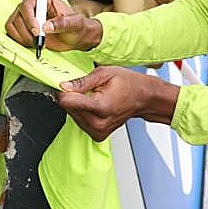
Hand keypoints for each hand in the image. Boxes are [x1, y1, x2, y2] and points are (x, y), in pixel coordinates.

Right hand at [5, 0, 101, 51]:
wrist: (75, 38)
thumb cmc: (76, 27)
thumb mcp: (75, 24)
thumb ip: (62, 23)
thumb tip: (47, 26)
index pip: (29, 0)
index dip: (30, 16)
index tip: (37, 31)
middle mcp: (33, 4)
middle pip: (19, 13)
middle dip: (27, 30)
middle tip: (39, 41)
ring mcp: (25, 15)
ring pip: (13, 23)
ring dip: (23, 37)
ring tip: (38, 43)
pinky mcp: (21, 26)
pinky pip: (11, 31)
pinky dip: (19, 40)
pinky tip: (32, 44)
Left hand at [56, 67, 178, 141]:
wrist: (144, 98)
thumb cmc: (129, 84)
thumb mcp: (104, 73)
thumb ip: (82, 81)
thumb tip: (63, 86)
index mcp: (100, 107)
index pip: (67, 102)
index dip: (64, 90)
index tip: (68, 83)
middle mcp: (98, 123)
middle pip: (68, 108)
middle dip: (73, 96)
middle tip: (88, 88)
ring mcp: (98, 131)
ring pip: (72, 115)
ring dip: (78, 105)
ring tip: (95, 96)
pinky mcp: (98, 135)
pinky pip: (80, 121)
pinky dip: (84, 112)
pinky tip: (95, 105)